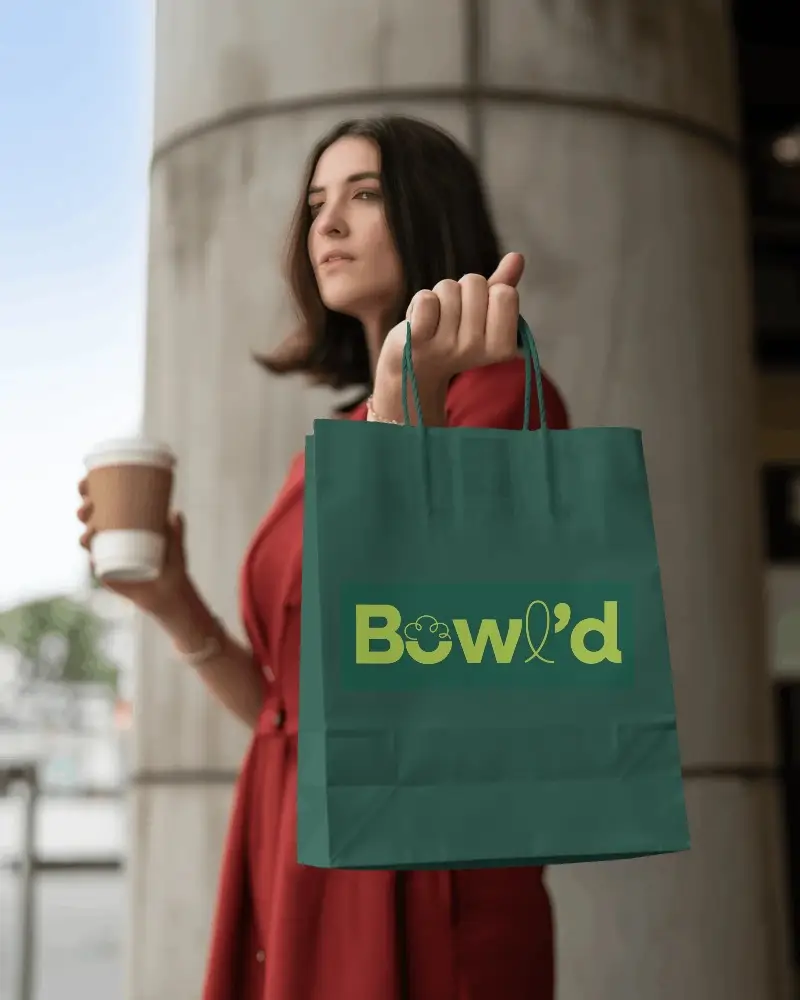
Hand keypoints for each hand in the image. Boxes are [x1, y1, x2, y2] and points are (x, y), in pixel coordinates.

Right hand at [77, 478, 191, 616]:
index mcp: (123, 521)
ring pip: (87, 538)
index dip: (88, 491)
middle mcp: (111, 535)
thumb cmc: (172, 561)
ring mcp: (106, 553)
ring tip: (93, 527)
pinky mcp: (107, 572)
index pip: (101, 502)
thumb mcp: (176, 542)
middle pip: (88, 518)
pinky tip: (92, 549)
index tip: (85, 482)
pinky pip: (94, 562)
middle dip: (83, 509)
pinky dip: (91, 555)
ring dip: (85, 531)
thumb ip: (176, 529)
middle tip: (89, 505)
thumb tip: (175, 513)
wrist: (170, 590)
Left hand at [373, 252, 524, 423]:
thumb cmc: (452, 338)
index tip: (478, 314)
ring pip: (448, 287)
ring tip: (436, 320)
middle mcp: (475, 350)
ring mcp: (446, 347)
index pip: (506, 293)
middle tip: (452, 318)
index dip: (489, 293)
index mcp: (501, 348)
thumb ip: (501, 286)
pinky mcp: (417, 341)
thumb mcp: (482, 316)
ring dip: (440, 296)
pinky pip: (426, 298)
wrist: (415, 373)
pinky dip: (420, 301)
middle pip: (475, 283)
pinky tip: (419, 321)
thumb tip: (517, 256)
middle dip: (462, 291)